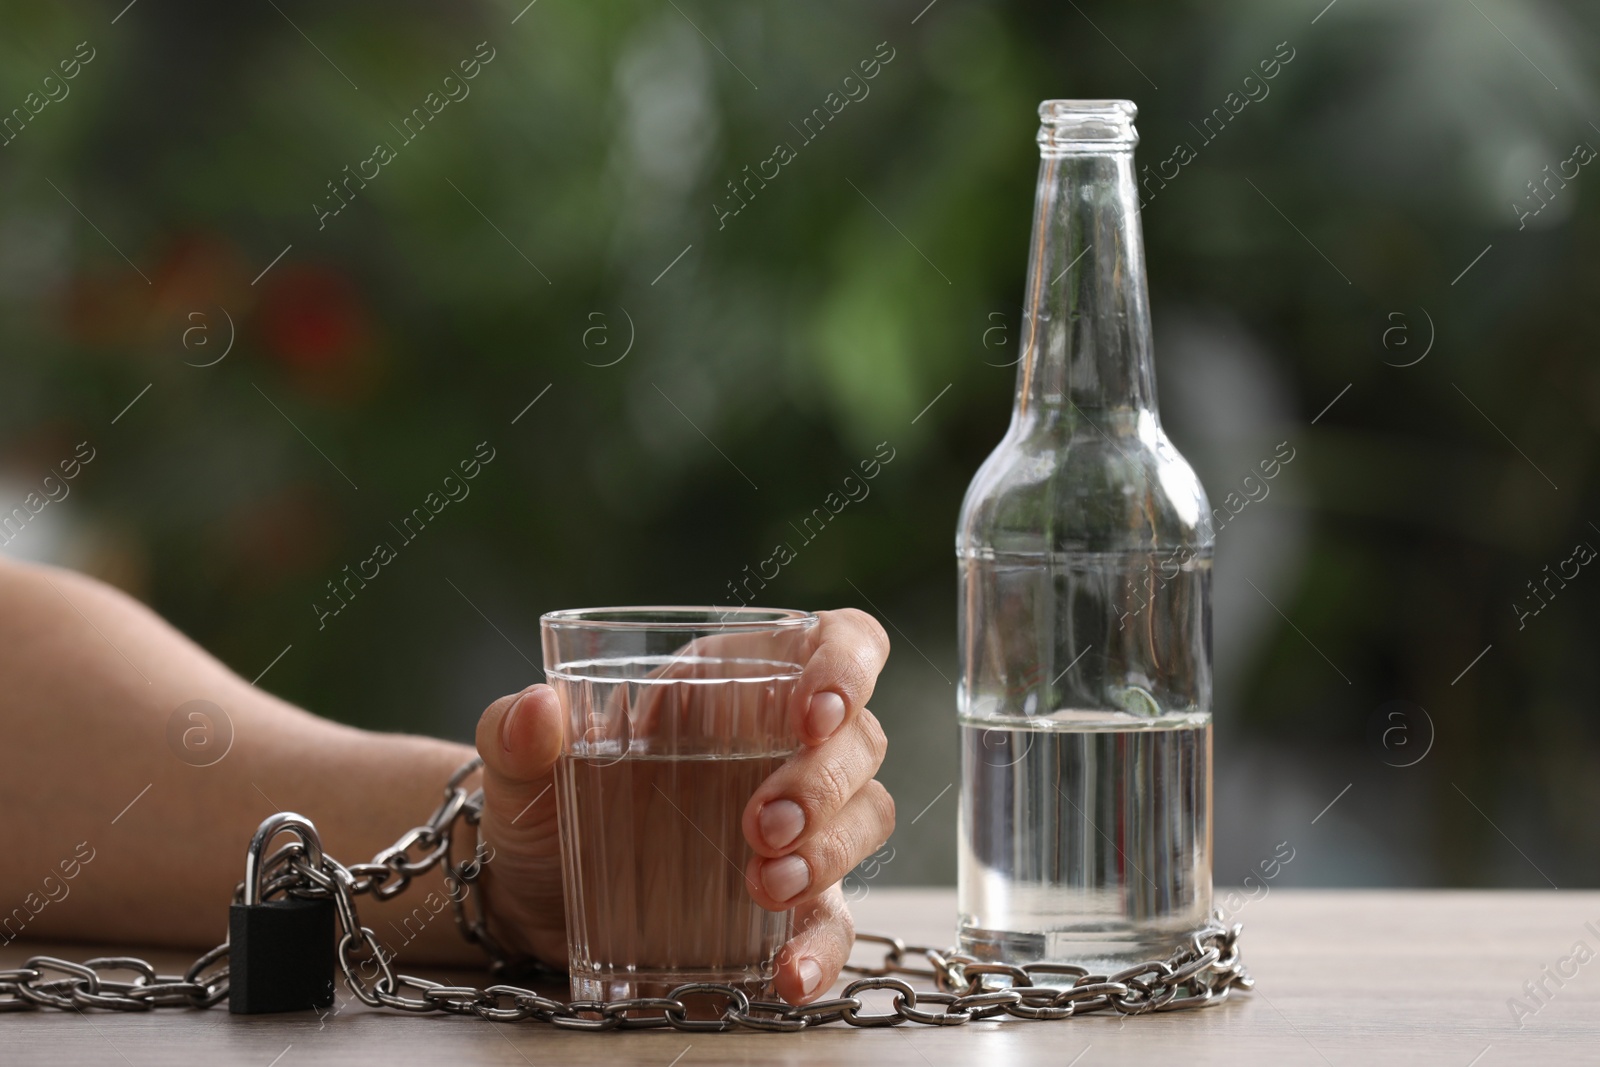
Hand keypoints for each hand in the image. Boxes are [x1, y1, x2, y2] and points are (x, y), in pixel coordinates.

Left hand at [470, 608, 893, 1002]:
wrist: (530, 895)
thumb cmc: (544, 800)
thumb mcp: (520, 762)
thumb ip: (517, 732)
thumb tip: (535, 710)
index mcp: (736, 680)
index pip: (837, 642)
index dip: (846, 666)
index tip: (815, 712)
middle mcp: (784, 744)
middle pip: (860, 738)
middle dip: (823, 781)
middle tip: (759, 824)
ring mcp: (800, 824)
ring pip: (866, 817)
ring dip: (830, 851)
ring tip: (763, 884)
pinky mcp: (793, 901)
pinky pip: (837, 919)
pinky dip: (824, 948)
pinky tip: (790, 975)